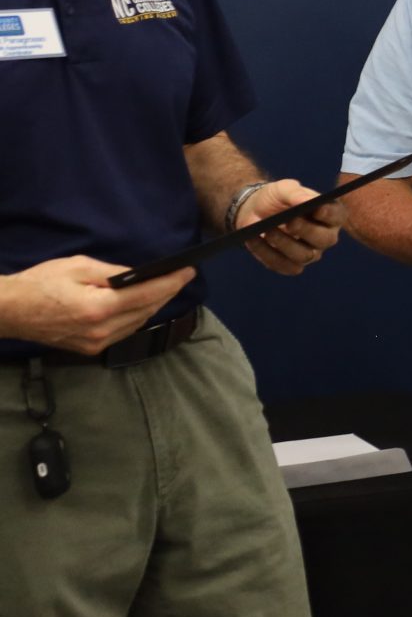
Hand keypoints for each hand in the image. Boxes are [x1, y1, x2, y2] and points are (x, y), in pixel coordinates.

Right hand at [0, 257, 194, 353]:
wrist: (9, 311)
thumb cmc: (40, 284)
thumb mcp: (77, 267)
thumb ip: (113, 272)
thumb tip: (139, 275)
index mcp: (99, 308)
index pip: (147, 295)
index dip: (171, 282)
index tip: (188, 271)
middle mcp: (102, 330)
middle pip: (146, 311)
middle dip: (166, 293)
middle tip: (181, 277)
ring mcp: (96, 343)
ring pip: (137, 323)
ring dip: (153, 306)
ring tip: (166, 288)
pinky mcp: (90, 349)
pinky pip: (123, 332)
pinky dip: (136, 317)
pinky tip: (141, 305)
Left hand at [237, 179, 341, 275]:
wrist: (254, 211)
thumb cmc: (276, 198)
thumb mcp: (284, 189)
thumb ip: (296, 193)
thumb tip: (307, 201)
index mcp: (329, 215)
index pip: (337, 216)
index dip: (329, 214)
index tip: (317, 209)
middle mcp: (325, 236)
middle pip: (324, 239)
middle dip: (306, 231)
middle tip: (289, 222)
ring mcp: (310, 253)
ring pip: (304, 256)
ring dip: (284, 243)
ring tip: (267, 231)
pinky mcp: (292, 265)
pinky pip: (284, 266)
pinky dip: (267, 253)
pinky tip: (254, 240)